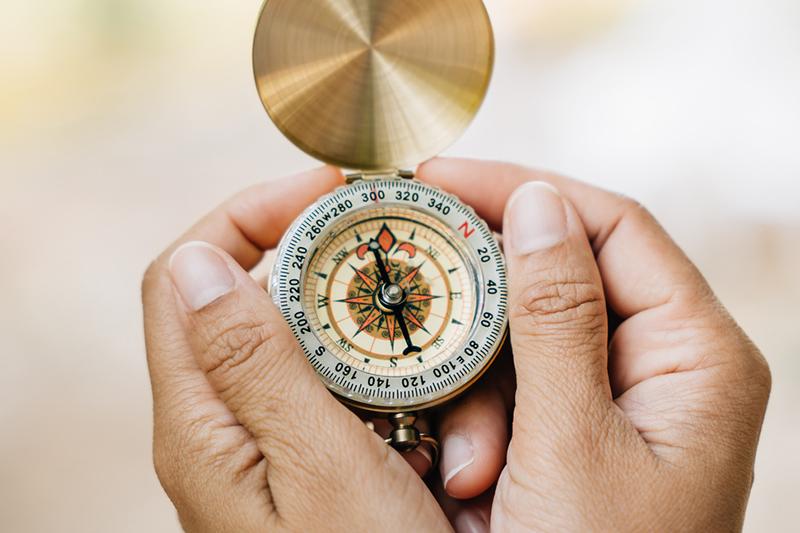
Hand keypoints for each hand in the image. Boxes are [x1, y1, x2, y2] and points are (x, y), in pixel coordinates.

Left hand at [141, 168, 447, 531]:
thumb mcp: (318, 472)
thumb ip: (254, 368)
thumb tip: (198, 264)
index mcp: (205, 424)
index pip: (185, 276)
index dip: (249, 215)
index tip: (331, 194)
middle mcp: (224, 427)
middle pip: (249, 297)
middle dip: (328, 263)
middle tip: (400, 249)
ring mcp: (267, 442)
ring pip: (305, 340)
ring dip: (375, 328)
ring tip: (445, 345)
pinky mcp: (309, 458)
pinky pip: (340, 383)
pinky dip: (388, 368)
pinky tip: (441, 392)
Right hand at [417, 158, 770, 530]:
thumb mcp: (575, 444)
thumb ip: (557, 318)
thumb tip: (537, 206)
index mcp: (697, 354)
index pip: (611, 224)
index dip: (525, 190)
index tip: (441, 179)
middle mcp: (665, 365)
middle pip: (563, 276)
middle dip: (485, 308)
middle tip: (420, 305)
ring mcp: (620, 400)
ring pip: (528, 341)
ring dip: (479, 387)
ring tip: (467, 463)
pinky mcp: (579, 433)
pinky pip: (517, 390)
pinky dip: (482, 421)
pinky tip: (470, 474)